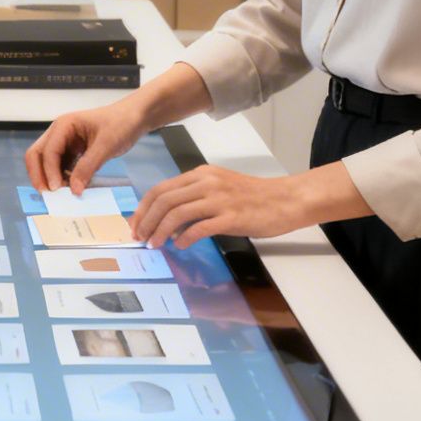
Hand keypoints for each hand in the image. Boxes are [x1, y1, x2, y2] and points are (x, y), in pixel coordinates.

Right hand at [24, 100, 146, 193]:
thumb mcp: (106, 145)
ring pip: (47, 163)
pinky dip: (62, 178)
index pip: (48, 150)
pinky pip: (61, 167)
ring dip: (51, 178)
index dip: (49, 171)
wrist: (135, 118)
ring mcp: (65, 143)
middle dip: (39, 175)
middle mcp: (59, 133)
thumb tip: (74, 190)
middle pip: (37, 155)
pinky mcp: (73, 152)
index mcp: (64, 125)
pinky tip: (72, 188)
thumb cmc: (121, 124)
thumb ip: (88, 166)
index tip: (57, 189)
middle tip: (48, 195)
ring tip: (62, 194)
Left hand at [128, 161, 372, 247]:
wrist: (285, 199)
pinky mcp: (231, 216)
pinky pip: (199, 227)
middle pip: (164, 200)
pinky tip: (180, 246)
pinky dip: (185, 238)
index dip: (143, 208)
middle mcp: (207, 183)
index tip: (135, 224)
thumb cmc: (253, 197)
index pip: (161, 189)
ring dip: (161, 232)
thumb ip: (196, 199)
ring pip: (177, 214)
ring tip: (155, 245)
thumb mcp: (220, 188)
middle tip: (140, 238)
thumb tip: (171, 222)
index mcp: (201, 174)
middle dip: (146, 221)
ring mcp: (219, 199)